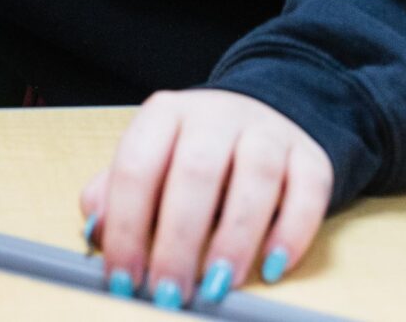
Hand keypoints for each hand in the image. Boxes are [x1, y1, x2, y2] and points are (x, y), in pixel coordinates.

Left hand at [80, 89, 332, 308]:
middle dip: (179, 239)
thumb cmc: (188, 154)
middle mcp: (215, 116)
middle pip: (196, 172)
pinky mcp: (309, 156)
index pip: (138, 166)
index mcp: (164, 114)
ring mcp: (267, 131)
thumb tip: (96, 232)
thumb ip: (114, 196)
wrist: (255, 118)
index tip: (124, 277)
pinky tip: (271, 267)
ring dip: (235, 237)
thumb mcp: (148, 165)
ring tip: (217, 284)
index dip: (127, 225)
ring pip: (255, 176)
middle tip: (170, 291)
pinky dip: (292, 232)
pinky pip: (308, 191)